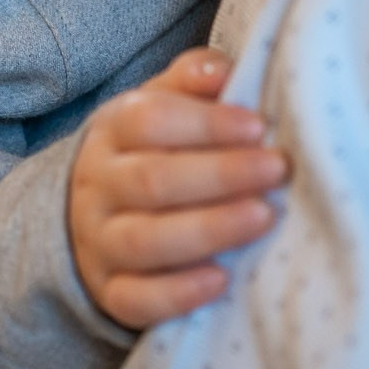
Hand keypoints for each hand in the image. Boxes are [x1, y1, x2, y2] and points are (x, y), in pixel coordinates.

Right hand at [68, 48, 287, 329]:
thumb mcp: (159, 107)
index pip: (148, 120)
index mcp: (111, 132)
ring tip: (264, 217)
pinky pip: (135, 300)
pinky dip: (177, 293)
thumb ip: (190, 82)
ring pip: (145, 240)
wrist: (91, 219)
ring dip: (209, 229)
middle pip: (151, 180)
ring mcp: (99, 242)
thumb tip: (222, 69)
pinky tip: (222, 280)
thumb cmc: (149, 154)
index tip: (258, 126)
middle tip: (277, 170)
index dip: (204, 123)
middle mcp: (98, 186)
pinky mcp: (109, 292)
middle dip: (220, 174)